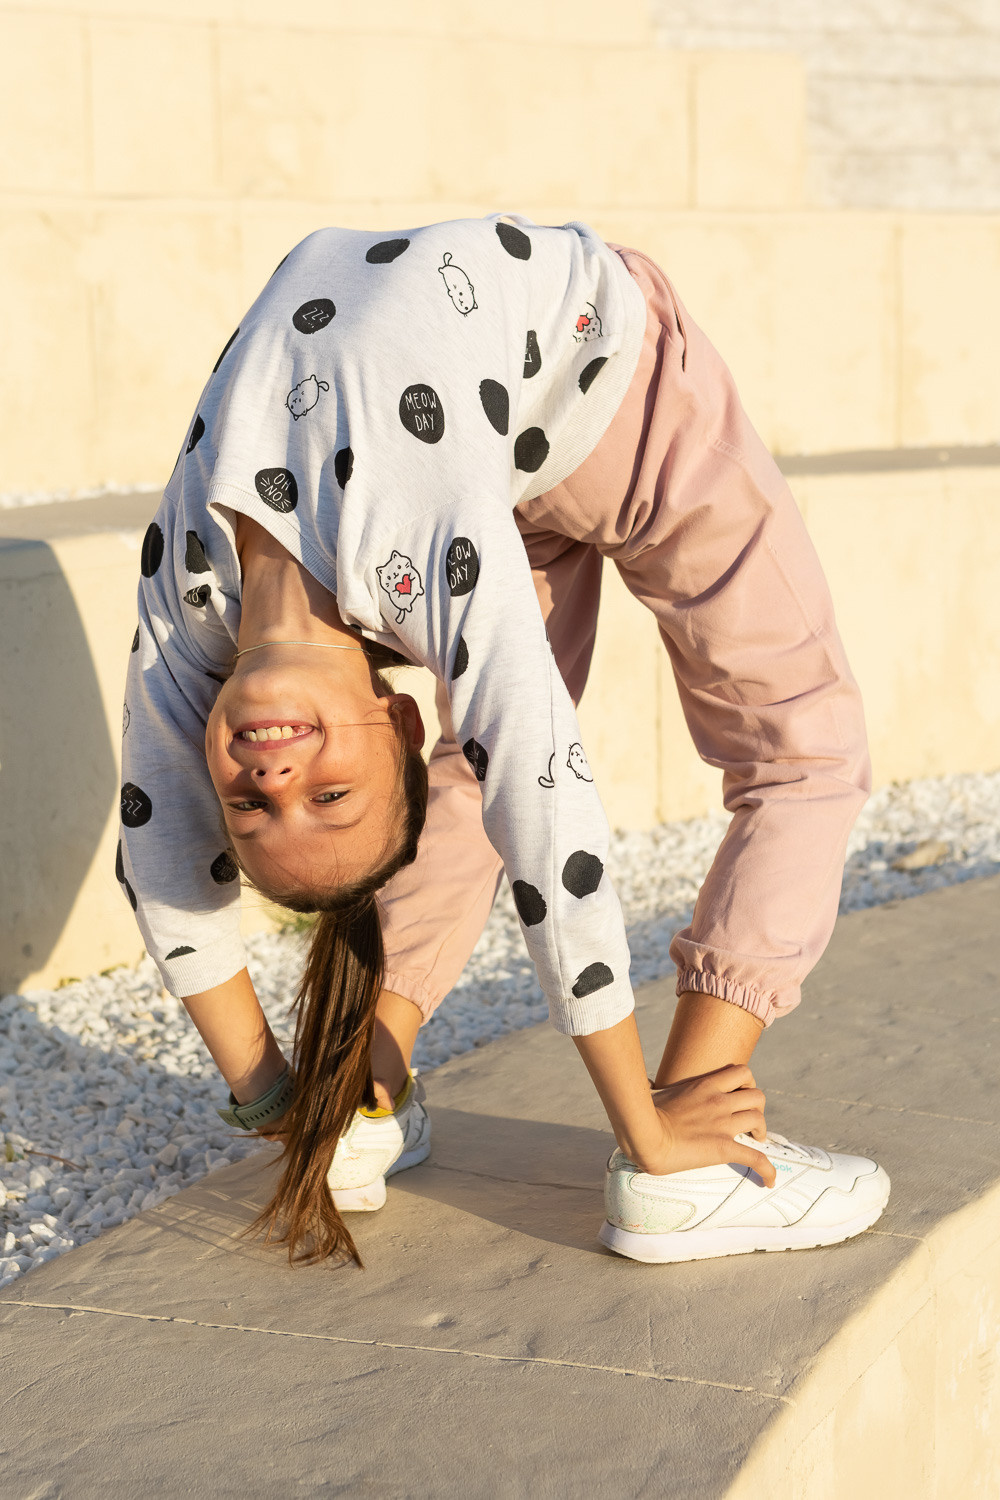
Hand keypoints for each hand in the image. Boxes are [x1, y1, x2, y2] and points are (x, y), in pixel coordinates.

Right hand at [629, 1064, 774, 1185]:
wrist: (645, 1134)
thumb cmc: (643, 1113)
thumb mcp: (651, 1091)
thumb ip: (652, 1085)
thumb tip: (641, 1082)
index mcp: (705, 1085)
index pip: (742, 1072)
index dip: (748, 1083)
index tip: (741, 1094)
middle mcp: (719, 1101)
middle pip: (757, 1095)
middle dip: (758, 1107)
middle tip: (749, 1119)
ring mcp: (723, 1124)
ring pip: (759, 1120)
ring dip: (761, 1130)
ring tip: (756, 1140)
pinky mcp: (723, 1148)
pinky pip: (756, 1158)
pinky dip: (767, 1169)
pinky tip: (769, 1180)